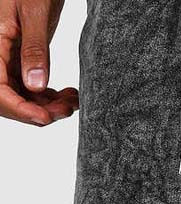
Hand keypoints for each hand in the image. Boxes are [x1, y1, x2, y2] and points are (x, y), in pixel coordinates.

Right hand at [0, 0, 77, 125]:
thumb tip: (36, 85)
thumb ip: (34, 49)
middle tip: (67, 109)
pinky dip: (52, 98)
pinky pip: (33, 90)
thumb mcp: (33, 13)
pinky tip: (70, 95)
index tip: (45, 117)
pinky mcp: (22, 63)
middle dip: (39, 111)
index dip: (20, 109)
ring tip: (73, 100)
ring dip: (50, 106)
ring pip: (24, 98)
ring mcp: (9, 62)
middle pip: (11, 100)